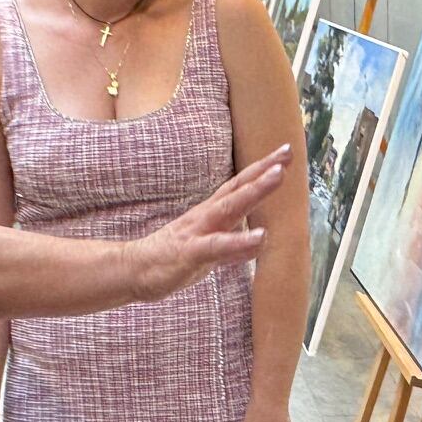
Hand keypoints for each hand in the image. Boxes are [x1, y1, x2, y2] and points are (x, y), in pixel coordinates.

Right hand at [127, 144, 290, 301]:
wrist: (134, 269)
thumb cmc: (174, 258)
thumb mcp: (210, 251)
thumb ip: (235, 246)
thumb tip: (259, 240)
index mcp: (211, 213)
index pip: (239, 186)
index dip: (262, 169)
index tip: (286, 152)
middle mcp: (207, 216)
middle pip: (238, 188)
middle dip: (263, 170)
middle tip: (287, 153)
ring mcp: (198, 232)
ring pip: (230, 207)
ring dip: (255, 190)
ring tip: (279, 176)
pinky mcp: (191, 253)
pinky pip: (218, 246)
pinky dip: (240, 241)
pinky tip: (261, 237)